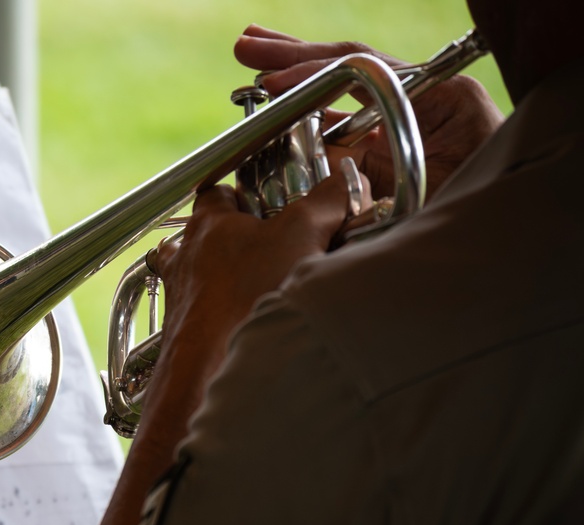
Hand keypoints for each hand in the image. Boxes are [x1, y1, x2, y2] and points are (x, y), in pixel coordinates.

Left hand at [150, 165, 369, 374]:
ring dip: (235, 281)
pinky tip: (256, 323)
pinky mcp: (187, 332)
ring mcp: (183, 297)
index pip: (218, 194)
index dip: (244, 194)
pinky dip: (229, 315)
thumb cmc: (243, 297)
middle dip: (246, 241)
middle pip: (214, 237)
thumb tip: (345, 184)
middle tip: (281, 248)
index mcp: (208, 226)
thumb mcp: (300, 235)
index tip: (269, 202)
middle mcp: (186, 259)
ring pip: (208, 278)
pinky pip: (208, 314)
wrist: (210, 367)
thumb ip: (326, 202)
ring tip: (271, 289)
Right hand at [233, 25, 504, 198]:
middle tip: (247, 46)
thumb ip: (373, 186)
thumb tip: (314, 172)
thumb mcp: (426, 203)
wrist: (516, 239)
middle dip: (293, 57)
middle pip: (349, 66)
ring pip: (342, 89)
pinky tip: (275, 100)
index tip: (271, 85)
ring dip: (293, 73)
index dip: (313, 76)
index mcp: (442, 101)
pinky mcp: (390, 149)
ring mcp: (405, 122)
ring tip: (250, 52)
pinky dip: (306, 108)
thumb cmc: (478, 217)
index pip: (365, 74)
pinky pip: (344, 121)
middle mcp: (422, 102)